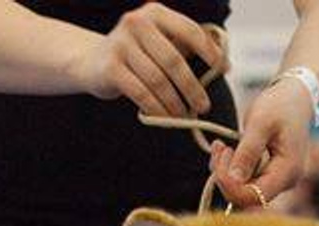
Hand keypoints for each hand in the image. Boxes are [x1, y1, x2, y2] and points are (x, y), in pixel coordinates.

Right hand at [81, 2, 220, 118]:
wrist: (93, 62)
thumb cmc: (137, 55)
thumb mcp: (161, 43)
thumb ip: (187, 47)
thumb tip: (225, 63)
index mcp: (155, 13)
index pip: (190, 30)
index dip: (210, 52)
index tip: (224, 70)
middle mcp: (137, 23)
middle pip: (174, 61)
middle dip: (192, 87)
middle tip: (204, 106)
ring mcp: (121, 44)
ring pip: (158, 81)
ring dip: (175, 103)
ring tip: (184, 116)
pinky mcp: (111, 67)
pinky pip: (141, 93)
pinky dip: (156, 109)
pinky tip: (165, 118)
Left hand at [210, 77, 314, 208]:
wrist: (296, 98)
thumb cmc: (281, 105)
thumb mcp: (260, 122)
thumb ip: (247, 152)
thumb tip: (233, 179)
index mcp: (288, 172)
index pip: (255, 196)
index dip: (231, 184)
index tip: (221, 155)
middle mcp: (285, 182)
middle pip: (247, 197)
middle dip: (226, 177)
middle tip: (218, 147)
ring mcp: (278, 181)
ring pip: (243, 191)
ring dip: (225, 172)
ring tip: (220, 146)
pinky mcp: (269, 176)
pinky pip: (246, 182)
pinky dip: (231, 169)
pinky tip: (226, 150)